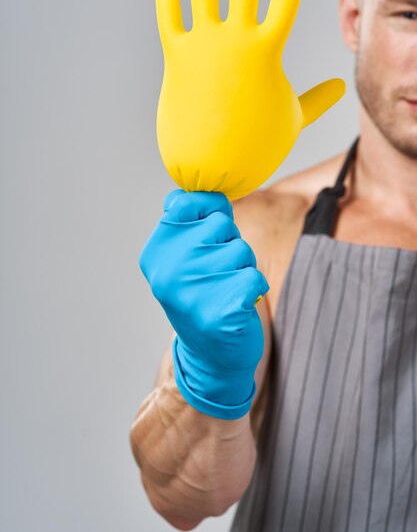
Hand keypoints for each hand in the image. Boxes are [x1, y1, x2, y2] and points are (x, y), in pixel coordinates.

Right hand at [139, 189, 269, 418]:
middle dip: (229, 245)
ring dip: (242, 268)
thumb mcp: (183, 257)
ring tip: (226, 290)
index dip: (209, 213)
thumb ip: (187, 223)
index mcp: (155, 252)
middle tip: (216, 274)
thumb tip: (195, 192)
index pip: (186, 202)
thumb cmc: (202, 295)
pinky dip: (254, 289)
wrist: (210, 357)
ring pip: (240, 250)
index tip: (208, 237)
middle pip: (221, 224)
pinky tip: (238, 307)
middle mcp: (167, 269)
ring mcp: (192, 290)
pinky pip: (253, 276)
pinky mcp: (220, 311)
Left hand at [154, 0, 344, 200]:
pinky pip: (169, 17)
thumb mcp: (291, 120)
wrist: (212, 171)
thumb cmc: (255, 147)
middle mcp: (235, 41)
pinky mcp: (176, 58)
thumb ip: (316, 99)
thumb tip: (340, 86)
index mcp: (266, 53)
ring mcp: (204, 47)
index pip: (286, 1)